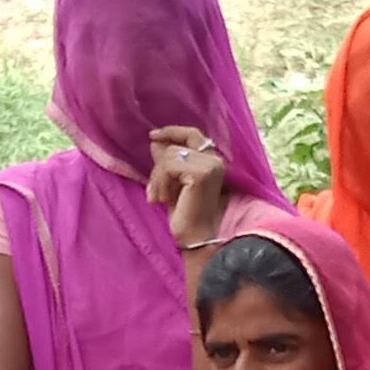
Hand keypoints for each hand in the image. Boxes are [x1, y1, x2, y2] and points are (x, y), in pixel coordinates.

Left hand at [147, 124, 232, 246]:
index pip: (192, 134)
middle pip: (175, 147)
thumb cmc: (185, 213)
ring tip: (158, 197)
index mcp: (213, 161)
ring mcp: (210, 166)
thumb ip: (167, 161)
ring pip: (169, 156)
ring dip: (157, 178)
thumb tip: (155, 142)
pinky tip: (161, 199)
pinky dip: (159, 182)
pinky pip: (168, 166)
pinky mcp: (201, 173)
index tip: (153, 136)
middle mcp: (216, 160)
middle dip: (158, 166)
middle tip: (153, 189)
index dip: (172, 132)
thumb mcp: (172, 183)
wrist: (195, 237)